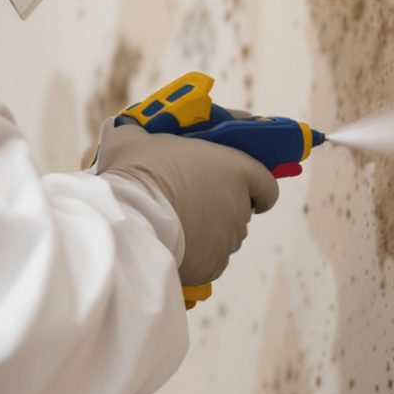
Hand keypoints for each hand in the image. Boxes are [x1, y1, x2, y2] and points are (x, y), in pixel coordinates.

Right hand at [93, 123, 279, 285]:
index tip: (243, 189)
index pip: (267, 185)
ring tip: (175, 224)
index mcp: (239, 170)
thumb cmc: (138, 170)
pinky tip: (173, 245)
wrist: (127, 217)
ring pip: (224, 237)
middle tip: (190, 200)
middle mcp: (241, 206)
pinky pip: (209, 260)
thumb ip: (148, 132)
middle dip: (221, 206)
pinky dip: (197, 256)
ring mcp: (228, 239)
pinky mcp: (213, 266)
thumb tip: (131, 128)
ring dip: (208, 232)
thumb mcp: (138, 137)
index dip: (257, 189)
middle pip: (241, 210)